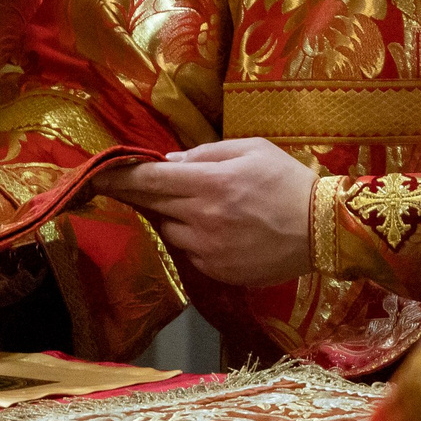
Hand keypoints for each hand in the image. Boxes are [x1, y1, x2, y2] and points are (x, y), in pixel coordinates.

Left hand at [93, 137, 314, 286]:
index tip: (97, 172)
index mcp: (210, 184)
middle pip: (152, 204)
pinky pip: (190, 252)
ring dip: (170, 216)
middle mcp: (203, 218)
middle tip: (113, 183)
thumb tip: (170, 162)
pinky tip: (213, 228)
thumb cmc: (287, 180)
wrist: (324, 230)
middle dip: (131, 192)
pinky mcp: (217, 271)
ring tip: (193, 205)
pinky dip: (192, 239)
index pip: (150, 179)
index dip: (119, 175)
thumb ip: (206, 154)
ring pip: (169, 230)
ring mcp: (208, 249)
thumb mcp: (250, 149)